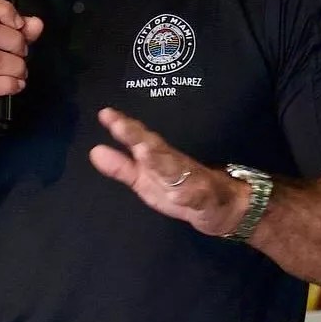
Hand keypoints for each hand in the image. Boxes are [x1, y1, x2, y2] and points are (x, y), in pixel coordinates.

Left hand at [89, 108, 244, 237]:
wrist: (226, 207)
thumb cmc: (181, 190)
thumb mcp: (146, 181)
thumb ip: (122, 168)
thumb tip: (94, 151)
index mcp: (159, 159)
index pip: (140, 138)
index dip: (123, 127)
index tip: (105, 114)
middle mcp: (175, 164)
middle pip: (155, 147)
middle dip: (137, 136)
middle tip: (120, 125)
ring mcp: (192, 180)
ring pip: (175, 169)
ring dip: (160, 160)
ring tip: (143, 151)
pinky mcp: (207, 200)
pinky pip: (197, 197)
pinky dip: (189, 195)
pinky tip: (178, 196)